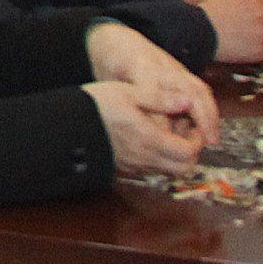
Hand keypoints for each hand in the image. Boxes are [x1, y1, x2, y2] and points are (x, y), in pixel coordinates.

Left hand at [87, 20, 220, 132]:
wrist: (117, 39)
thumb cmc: (110, 64)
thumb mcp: (109, 82)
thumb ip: (125, 104)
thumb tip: (141, 132)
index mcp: (140, 67)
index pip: (155, 94)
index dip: (161, 119)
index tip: (165, 139)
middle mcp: (162, 67)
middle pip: (187, 90)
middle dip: (200, 116)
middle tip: (206, 141)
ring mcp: (175, 68)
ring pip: (198, 89)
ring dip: (209, 115)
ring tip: (212, 139)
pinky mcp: (182, 72)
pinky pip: (200, 89)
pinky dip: (208, 109)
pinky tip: (210, 129)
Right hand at [87, 77, 210, 179]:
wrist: (65, 126)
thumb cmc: (95, 106)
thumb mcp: (128, 92)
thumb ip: (160, 98)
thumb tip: (186, 101)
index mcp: (150, 139)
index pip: (189, 152)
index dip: (197, 139)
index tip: (192, 125)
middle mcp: (145, 158)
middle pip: (184, 168)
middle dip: (190, 151)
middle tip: (183, 132)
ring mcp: (135, 167)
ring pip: (168, 171)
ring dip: (174, 156)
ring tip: (165, 134)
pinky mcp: (124, 169)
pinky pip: (151, 170)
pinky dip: (158, 159)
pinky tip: (147, 140)